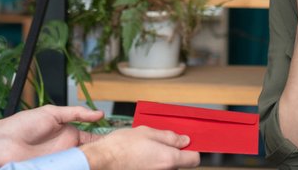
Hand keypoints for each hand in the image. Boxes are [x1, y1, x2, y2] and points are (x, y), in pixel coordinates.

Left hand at [0, 105, 104, 166]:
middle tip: (114, 158)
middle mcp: (67, 150)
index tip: (118, 144)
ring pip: (81, 165)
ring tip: (102, 164)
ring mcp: (60, 162)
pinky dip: (75, 169)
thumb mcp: (52, 113)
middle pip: (90, 155)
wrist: (0, 142)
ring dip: (89, 164)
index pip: (93, 139)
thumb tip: (99, 113)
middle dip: (101, 156)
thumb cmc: (22, 125)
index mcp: (70, 135)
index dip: (105, 142)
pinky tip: (84, 167)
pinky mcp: (53, 169)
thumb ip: (76, 113)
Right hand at [80, 126, 199, 169]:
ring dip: (160, 158)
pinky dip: (150, 163)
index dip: (192, 150)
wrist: (102, 160)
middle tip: (158, 142)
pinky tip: (139, 157)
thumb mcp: (147, 132)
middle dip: (172, 153)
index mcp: (169, 159)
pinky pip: (154, 169)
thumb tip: (184, 140)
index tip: (186, 144)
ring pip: (165, 166)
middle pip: (179, 163)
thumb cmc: (120, 147)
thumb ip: (169, 137)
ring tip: (144, 149)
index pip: (195, 159)